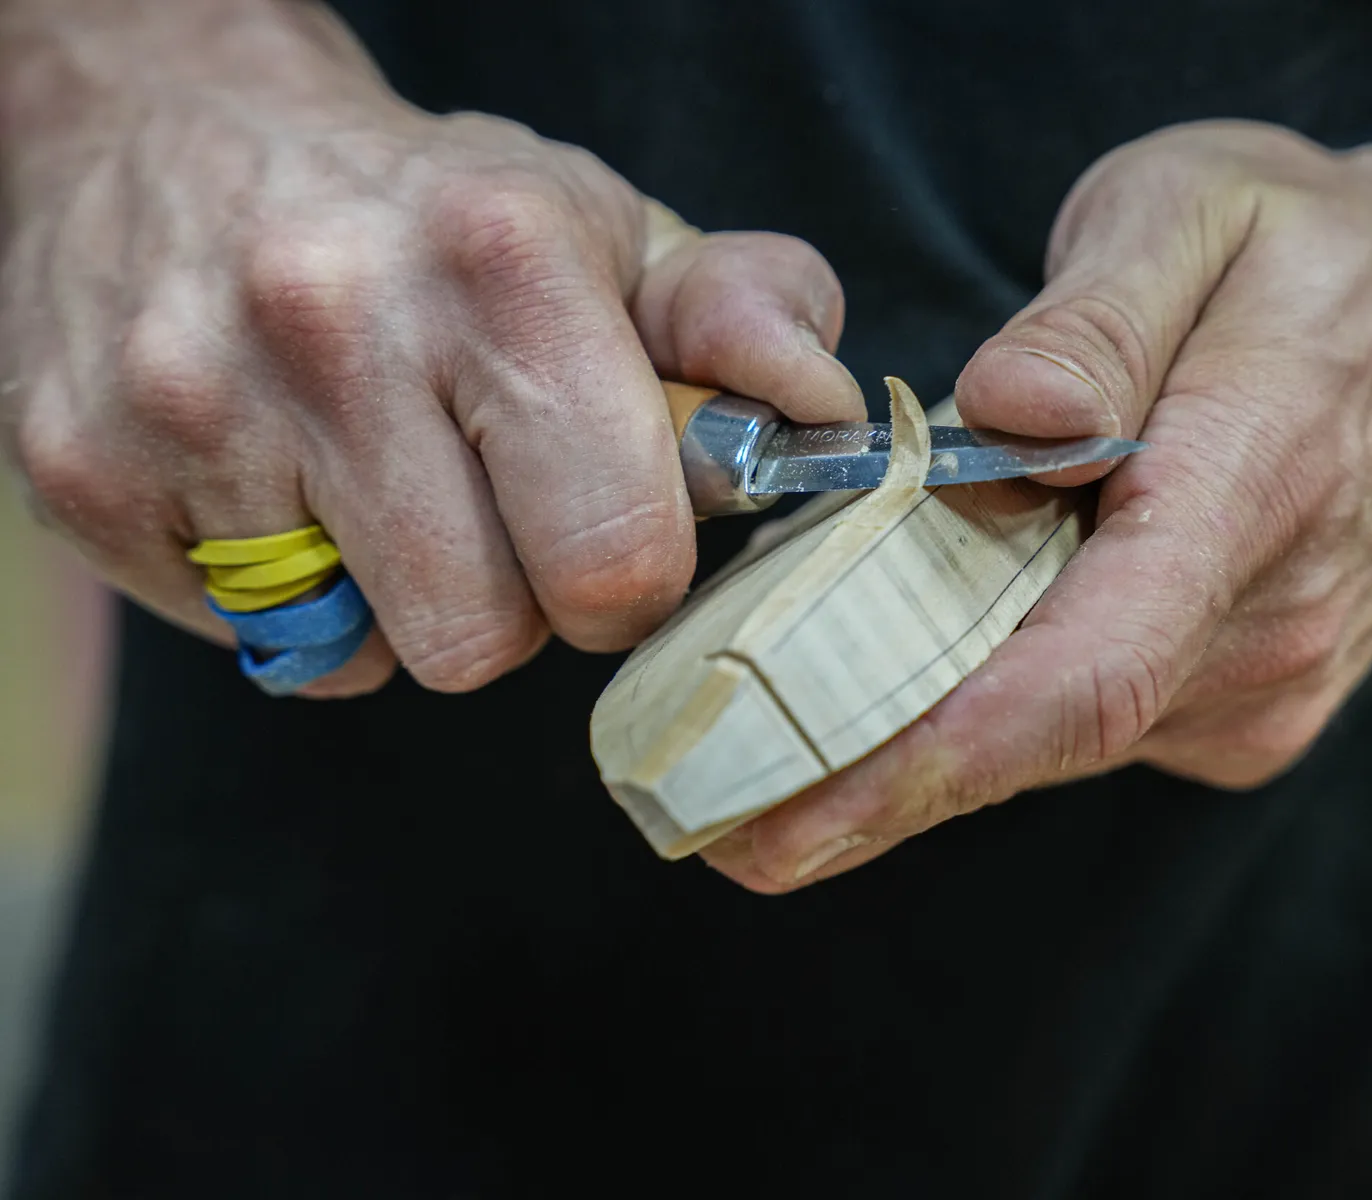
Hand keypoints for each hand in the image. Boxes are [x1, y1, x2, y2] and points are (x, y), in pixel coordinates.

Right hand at [0, 0, 861, 696]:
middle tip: (487, 507)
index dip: (629, 580)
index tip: (607, 533)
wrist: (170, 129)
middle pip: (479, 642)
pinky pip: (254, 645)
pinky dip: (296, 595)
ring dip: (403, 600)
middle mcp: (330, 323)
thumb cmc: (428, 211)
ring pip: (367, 656)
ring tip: (381, 481)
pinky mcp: (81, 471)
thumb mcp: (602, 230)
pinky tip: (286, 482)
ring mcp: (188, 404)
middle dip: (513, 604)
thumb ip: (740, 318)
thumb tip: (827, 410)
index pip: (614, 559)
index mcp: (497, 262)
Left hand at [701, 119, 1371, 889]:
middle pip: (1042, 732)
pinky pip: (1089, 716)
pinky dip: (986, 703)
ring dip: (916, 736)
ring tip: (773, 723)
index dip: (930, 760)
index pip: (1087, 669)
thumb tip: (1006, 416)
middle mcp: (1267, 625)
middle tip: (708, 809)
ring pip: (1056, 733)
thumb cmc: (1312, 259)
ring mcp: (1263, 681)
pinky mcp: (1242, 701)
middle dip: (870, 777)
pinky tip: (904, 665)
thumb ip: (1103, 313)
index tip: (790, 821)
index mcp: (1256, 489)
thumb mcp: (1199, 209)